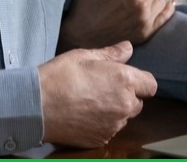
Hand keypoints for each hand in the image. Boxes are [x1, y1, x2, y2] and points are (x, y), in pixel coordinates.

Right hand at [38, 41, 157, 146]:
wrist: (36, 106)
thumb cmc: (59, 76)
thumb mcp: (84, 56)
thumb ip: (111, 54)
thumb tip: (128, 48)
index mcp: (124, 80)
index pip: (151, 85)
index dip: (140, 81)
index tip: (125, 78)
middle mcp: (125, 105)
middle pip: (138, 102)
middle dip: (126, 96)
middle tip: (103, 88)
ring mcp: (114, 125)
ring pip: (123, 117)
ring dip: (114, 110)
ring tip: (90, 101)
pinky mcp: (102, 138)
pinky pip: (109, 130)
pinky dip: (102, 124)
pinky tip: (84, 115)